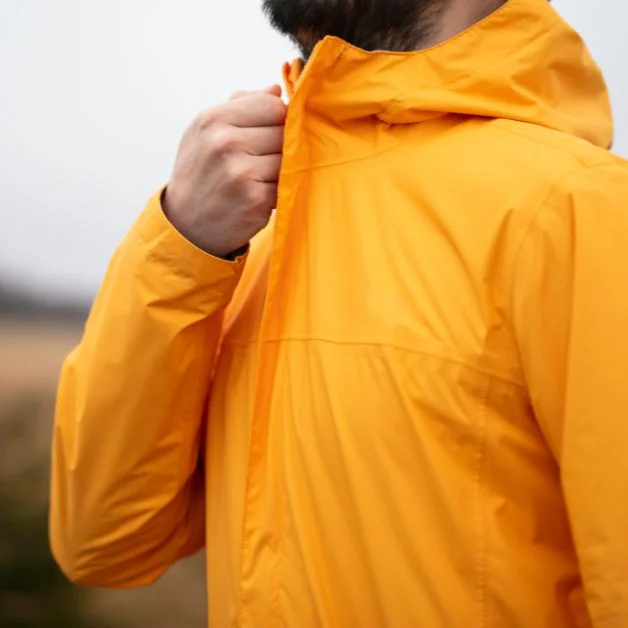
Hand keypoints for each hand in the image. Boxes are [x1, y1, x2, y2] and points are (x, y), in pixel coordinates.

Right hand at [163, 85, 285, 257]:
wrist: (187, 226)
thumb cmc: (201, 175)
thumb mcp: (206, 133)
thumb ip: (239, 107)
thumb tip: (274, 89)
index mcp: (213, 120)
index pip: (272, 103)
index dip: (276, 118)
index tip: (266, 134)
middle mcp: (225, 143)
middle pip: (283, 129)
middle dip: (279, 144)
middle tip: (261, 161)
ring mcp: (241, 172)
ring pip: (288, 156)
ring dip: (281, 168)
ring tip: (259, 178)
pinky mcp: (256, 199)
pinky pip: (286, 183)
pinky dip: (279, 189)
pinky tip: (260, 195)